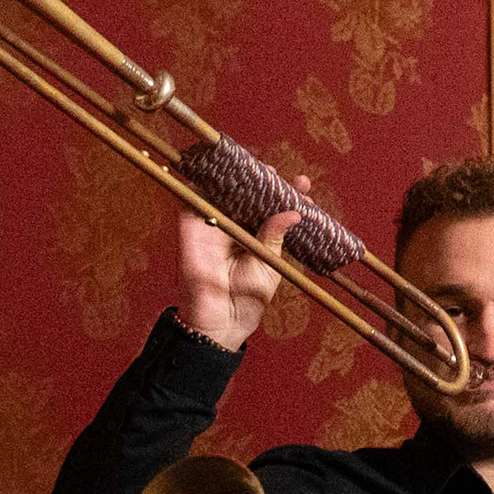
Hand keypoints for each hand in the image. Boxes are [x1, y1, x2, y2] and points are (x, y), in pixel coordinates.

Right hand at [177, 180, 304, 349]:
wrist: (221, 322)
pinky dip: (206, 184)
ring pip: (225, 191)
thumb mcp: (269, 265)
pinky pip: (193, 198)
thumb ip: (275, 237)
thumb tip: (294, 212)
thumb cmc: (248, 299)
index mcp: (256, 235)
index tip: (303, 184)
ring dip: (241, 178)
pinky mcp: (190, 227)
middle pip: (250, 194)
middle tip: (283, 176)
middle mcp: (235, 226)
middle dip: (267, 181)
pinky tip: (225, 174)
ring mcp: (213, 225)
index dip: (287, 194)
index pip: (271, 207)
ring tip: (262, 171)